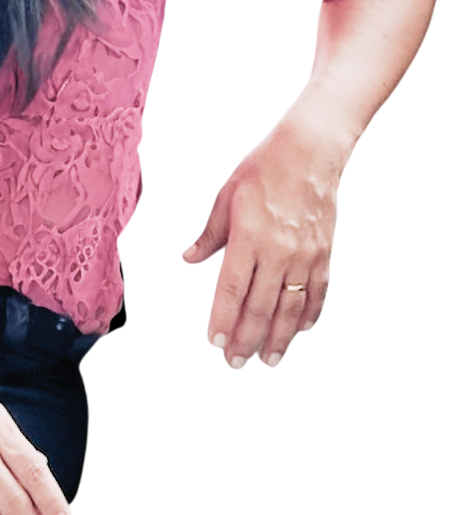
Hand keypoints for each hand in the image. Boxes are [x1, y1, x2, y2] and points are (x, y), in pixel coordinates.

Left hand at [181, 112, 344, 369]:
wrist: (309, 153)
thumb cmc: (262, 170)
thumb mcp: (227, 197)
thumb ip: (211, 233)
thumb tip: (191, 257)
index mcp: (248, 237)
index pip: (231, 290)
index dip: (223, 320)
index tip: (216, 344)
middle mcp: (278, 251)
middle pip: (260, 306)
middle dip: (247, 338)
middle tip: (238, 361)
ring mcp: (304, 255)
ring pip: (291, 306)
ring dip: (280, 335)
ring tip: (270, 356)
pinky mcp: (323, 253)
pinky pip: (316, 291)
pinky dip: (308, 313)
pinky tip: (300, 328)